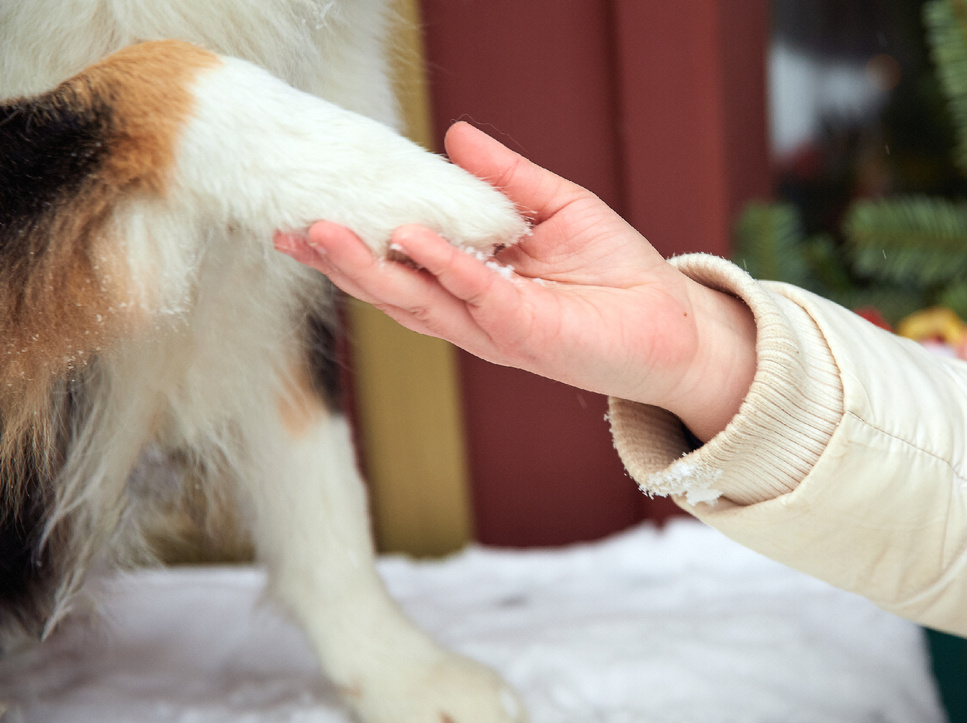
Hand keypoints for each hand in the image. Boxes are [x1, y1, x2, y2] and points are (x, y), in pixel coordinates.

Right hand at [274, 122, 755, 440]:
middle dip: (338, 260)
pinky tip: (410, 238)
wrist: (669, 319)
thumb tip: (454, 135)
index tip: (307, 210)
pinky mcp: (523, 333)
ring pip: (415, 300)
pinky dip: (443, 265)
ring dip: (367, 270)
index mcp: (472, 278)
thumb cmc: (616, 268)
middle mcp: (471, 307)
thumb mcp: (554, 206)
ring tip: (319, 234)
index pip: (401, 258)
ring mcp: (491, 325)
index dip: (355, 238)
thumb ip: (503, 177)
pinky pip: (475, 294)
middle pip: (390, 287)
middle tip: (287, 229)